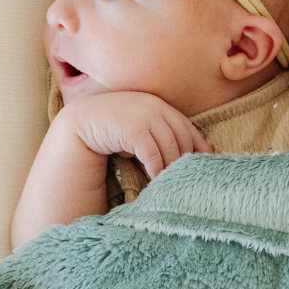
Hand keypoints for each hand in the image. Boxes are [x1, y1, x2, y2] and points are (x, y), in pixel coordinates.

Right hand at [69, 91, 212, 178]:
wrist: (81, 121)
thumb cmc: (111, 127)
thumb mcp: (137, 125)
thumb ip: (156, 132)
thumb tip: (178, 155)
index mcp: (159, 104)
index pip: (186, 126)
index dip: (198, 145)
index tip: (206, 161)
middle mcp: (155, 107)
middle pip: (181, 139)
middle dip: (184, 160)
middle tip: (186, 179)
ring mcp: (145, 116)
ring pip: (169, 148)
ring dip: (171, 168)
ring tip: (172, 183)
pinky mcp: (133, 130)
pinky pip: (152, 154)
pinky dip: (156, 169)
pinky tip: (155, 180)